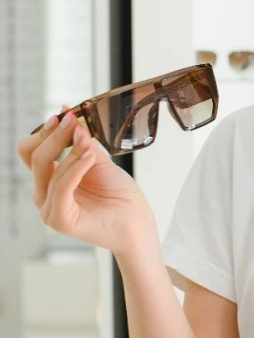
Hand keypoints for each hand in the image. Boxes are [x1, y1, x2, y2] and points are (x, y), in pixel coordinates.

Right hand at [16, 105, 157, 255]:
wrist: (137, 222)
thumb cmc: (120, 196)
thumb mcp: (99, 162)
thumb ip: (82, 143)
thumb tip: (68, 115)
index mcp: (50, 181)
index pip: (31, 152)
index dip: (44, 132)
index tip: (64, 115)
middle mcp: (44, 195)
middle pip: (35, 157)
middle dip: (55, 135)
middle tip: (73, 121)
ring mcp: (49, 209)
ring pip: (51, 170)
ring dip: (72, 151)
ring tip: (90, 143)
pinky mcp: (60, 220)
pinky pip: (62, 187)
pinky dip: (76, 168)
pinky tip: (90, 156)